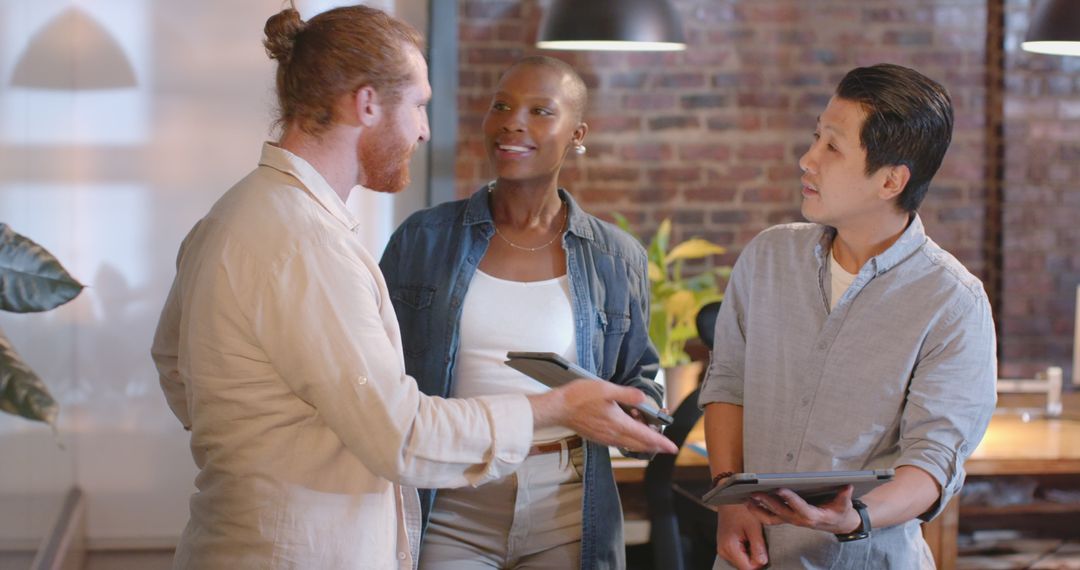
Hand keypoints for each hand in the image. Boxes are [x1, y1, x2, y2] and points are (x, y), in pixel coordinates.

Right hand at [528, 380, 676, 454]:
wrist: (559, 408)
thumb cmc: (579, 397)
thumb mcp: (605, 389)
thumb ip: (626, 394)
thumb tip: (642, 397)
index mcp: (618, 424)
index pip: (645, 436)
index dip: (661, 442)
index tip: (672, 447)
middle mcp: (613, 435)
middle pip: (640, 444)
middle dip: (655, 445)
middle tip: (666, 445)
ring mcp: (605, 438)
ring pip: (630, 445)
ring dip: (642, 443)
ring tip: (651, 439)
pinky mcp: (598, 437)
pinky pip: (619, 443)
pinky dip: (630, 441)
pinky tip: (629, 435)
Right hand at [716, 503, 767, 569]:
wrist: (729, 497)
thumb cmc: (740, 508)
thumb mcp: (754, 527)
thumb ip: (758, 548)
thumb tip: (763, 563)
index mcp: (729, 547)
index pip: (748, 568)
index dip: (759, 562)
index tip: (763, 550)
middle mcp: (723, 551)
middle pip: (744, 567)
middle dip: (755, 558)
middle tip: (758, 541)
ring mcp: (722, 549)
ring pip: (742, 563)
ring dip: (750, 555)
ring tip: (752, 538)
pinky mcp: (725, 546)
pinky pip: (738, 556)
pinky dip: (746, 551)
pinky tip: (747, 539)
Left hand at [746, 484, 861, 533]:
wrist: (838, 523)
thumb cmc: (840, 512)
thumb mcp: (845, 504)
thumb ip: (844, 496)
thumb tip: (847, 485)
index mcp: (813, 516)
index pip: (800, 507)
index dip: (790, 498)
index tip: (780, 488)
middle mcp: (799, 520)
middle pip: (781, 512)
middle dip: (767, 502)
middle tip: (755, 491)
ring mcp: (792, 520)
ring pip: (772, 518)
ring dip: (758, 510)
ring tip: (747, 498)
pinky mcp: (787, 519)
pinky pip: (770, 518)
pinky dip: (759, 512)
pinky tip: (749, 502)